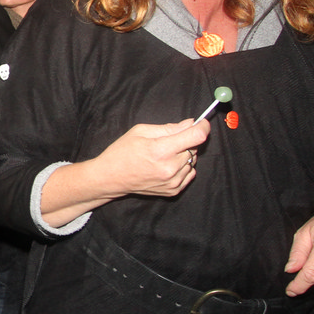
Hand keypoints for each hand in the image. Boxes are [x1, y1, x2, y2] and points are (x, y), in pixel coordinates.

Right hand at [92, 118, 210, 197]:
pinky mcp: (173, 191)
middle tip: (170, 141)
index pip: (196, 136)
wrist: (110, 178)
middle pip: (195, 147)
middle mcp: (170, 168)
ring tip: (165, 155)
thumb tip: (191, 123)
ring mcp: (172, 181)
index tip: (201, 122)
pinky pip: (190, 173)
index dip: (202, 126)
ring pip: (193, 160)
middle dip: (187, 140)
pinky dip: (183, 167)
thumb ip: (169, 128)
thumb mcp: (141, 131)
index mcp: (161, 150)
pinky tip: (167, 165)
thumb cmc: (122, 152)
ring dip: (184, 155)